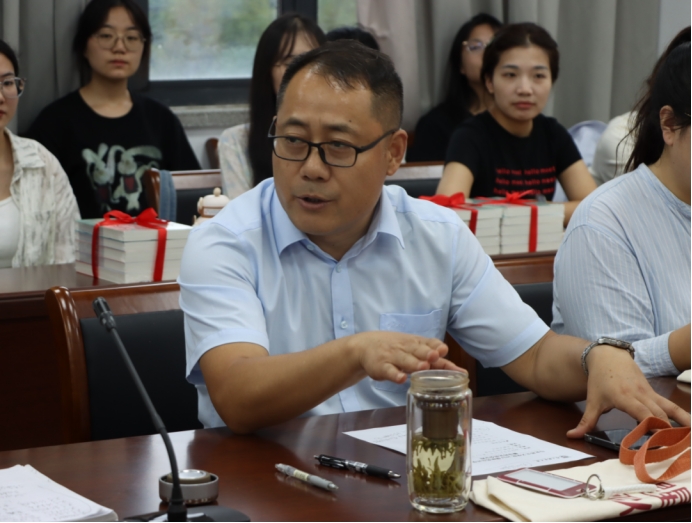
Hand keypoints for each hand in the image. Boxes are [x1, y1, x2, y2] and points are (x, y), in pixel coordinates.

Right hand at [349, 331, 463, 383]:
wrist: (365, 346)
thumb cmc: (397, 349)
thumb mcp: (415, 350)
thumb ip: (436, 361)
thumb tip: (460, 371)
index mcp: (416, 343)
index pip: (429, 344)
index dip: (436, 347)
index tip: (444, 351)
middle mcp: (406, 348)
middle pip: (418, 350)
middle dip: (427, 354)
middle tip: (435, 357)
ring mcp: (393, 357)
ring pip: (405, 360)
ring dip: (414, 363)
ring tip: (423, 367)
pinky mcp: (381, 367)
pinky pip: (389, 371)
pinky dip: (395, 374)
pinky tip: (401, 378)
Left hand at [567, 345, 690, 437]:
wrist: (608, 356)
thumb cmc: (599, 379)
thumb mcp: (592, 401)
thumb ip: (586, 421)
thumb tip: (572, 436)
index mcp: (623, 397)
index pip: (641, 413)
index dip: (651, 425)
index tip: (657, 441)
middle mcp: (639, 394)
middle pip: (657, 413)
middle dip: (666, 430)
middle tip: (672, 448)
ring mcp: (648, 392)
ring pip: (668, 408)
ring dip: (679, 422)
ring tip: (687, 439)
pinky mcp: (653, 392)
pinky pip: (669, 404)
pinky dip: (680, 414)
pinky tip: (689, 426)